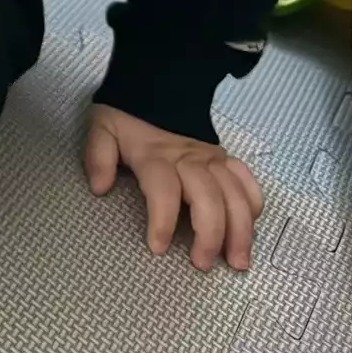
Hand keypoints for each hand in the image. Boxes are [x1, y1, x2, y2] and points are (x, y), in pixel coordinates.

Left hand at [84, 104, 263, 270]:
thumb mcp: (103, 128)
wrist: (156, 89)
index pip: (164, 189)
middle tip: (203, 263)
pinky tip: (251, 228)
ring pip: (234, 193)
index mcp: (156, 155)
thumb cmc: (128, 119)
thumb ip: (98, 156)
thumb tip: (99, 186)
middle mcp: (189, 159)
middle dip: (210, 233)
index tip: (158, 247)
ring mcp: (212, 158)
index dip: (163, 220)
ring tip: (238, 261)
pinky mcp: (225, 158)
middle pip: (208, 196)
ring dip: (240, 229)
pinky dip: (253, 203)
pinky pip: (247, 179)